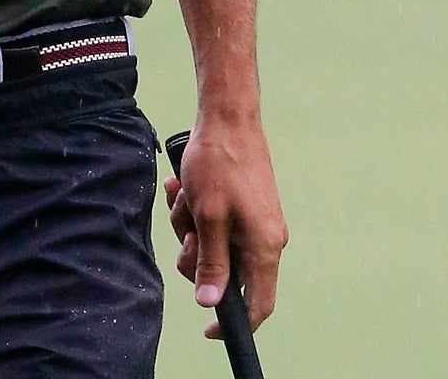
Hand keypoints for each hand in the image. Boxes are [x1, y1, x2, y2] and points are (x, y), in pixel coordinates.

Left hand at [166, 116, 286, 337]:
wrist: (227, 116)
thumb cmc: (218, 163)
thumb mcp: (208, 217)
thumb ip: (212, 263)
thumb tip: (210, 303)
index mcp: (265, 247)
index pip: (258, 304)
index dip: (234, 324)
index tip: (208, 330)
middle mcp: (266, 238)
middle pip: (227, 273)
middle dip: (196, 256)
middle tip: (185, 231)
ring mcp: (256, 221)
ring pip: (214, 246)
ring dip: (189, 226)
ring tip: (183, 197)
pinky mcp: (244, 205)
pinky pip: (214, 223)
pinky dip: (194, 210)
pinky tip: (181, 189)